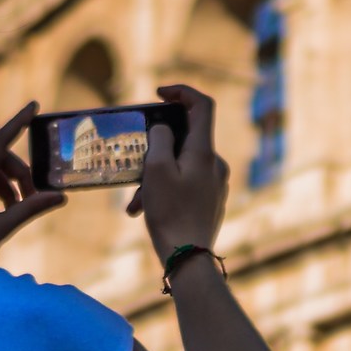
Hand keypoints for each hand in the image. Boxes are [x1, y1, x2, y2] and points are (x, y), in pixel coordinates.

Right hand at [126, 84, 228, 262]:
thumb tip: (163, 129)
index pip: (202, 105)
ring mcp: (215, 183)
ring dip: (155, 177)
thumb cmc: (170, 213)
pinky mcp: (211, 200)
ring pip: (181, 166)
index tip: (159, 94)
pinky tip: (145, 210)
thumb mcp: (156, 170)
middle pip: (185, 139)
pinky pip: (185, 184)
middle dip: (155, 150)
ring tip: (135, 202)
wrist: (188, 258)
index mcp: (204, 152)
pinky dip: (164, 190)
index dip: (181, 92)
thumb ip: (160, 139)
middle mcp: (215, 164)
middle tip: (135, 166)